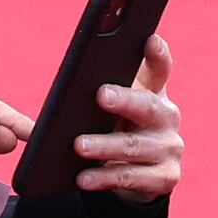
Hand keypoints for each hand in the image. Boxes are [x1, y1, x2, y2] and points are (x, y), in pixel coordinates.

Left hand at [70, 33, 182, 202]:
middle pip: (148, 106)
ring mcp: (170, 149)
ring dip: (106, 146)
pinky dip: (105, 178)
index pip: (160, 68)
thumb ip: (95, 92)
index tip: (149, 38)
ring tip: (79, 146)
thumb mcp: (111, 109)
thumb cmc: (118, 130)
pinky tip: (84, 178)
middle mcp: (167, 117)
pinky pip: (133, 178)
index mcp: (153, 93)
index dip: (158, 54)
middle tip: (101, 95)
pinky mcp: (166, 178)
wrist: (138, 177)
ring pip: (136, 147)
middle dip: (125, 100)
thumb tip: (48, 97)